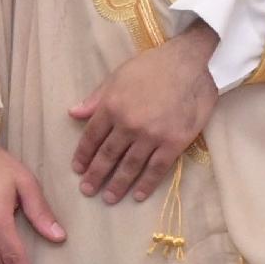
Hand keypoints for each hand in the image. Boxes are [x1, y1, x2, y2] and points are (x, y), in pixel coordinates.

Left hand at [66, 24, 218, 202]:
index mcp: (111, 107)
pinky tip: (137, 195)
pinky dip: (146, 184)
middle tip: (87, 190)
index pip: (91, 138)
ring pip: (129, 166)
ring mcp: (151, 136)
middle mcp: (128, 124)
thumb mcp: (117, 77)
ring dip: (117, 184)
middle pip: (107, 156)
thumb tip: (73, 113)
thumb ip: (96, 99)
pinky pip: (157, 168)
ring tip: (108, 198)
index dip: (83, 156)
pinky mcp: (174, 142)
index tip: (77, 169)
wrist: (191, 64)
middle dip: (95, 175)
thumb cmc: (152, 67)